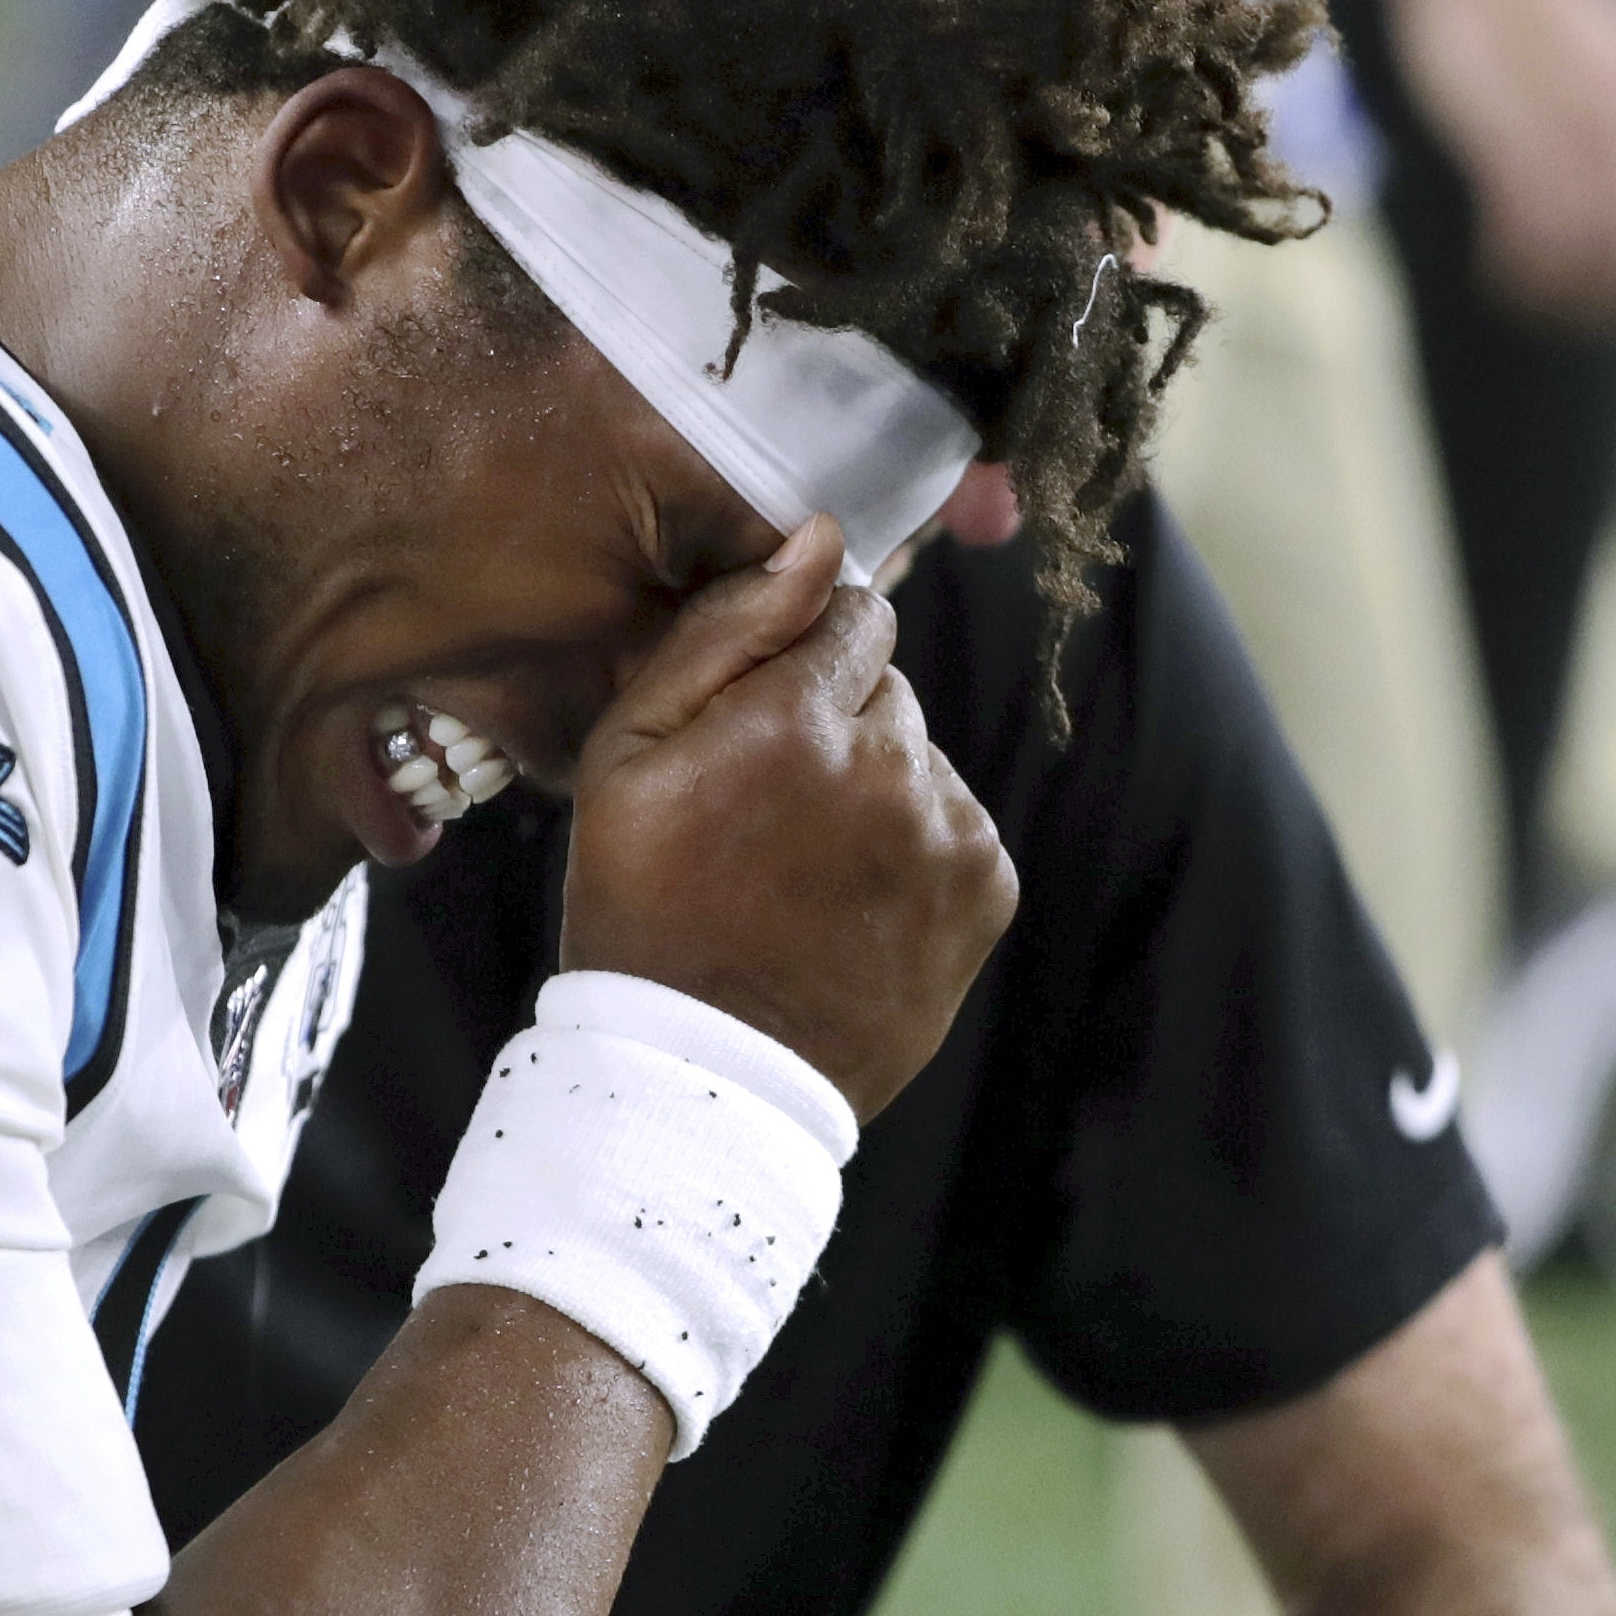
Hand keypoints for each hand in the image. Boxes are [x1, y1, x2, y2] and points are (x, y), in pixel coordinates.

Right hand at [561, 516, 1018, 1118]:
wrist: (708, 1075)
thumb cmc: (646, 910)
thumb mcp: (627, 758)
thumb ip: (725, 631)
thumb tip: (821, 540)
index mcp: (797, 720)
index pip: (851, 612)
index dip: (801, 658)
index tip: (762, 720)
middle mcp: (893, 765)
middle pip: (887, 686)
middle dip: (835, 724)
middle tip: (767, 810)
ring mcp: (950, 832)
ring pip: (921, 757)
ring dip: (876, 788)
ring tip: (805, 868)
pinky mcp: (988, 889)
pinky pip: (955, 824)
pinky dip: (913, 849)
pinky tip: (851, 901)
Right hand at [1385, 0, 1615, 325]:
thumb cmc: (1545, 3)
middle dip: (1615, 290)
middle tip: (1580, 314)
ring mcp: (1569, 118)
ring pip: (1585, 239)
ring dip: (1562, 288)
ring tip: (1534, 301)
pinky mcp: (1506, 125)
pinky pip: (1526, 223)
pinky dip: (1517, 265)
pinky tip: (1498, 274)